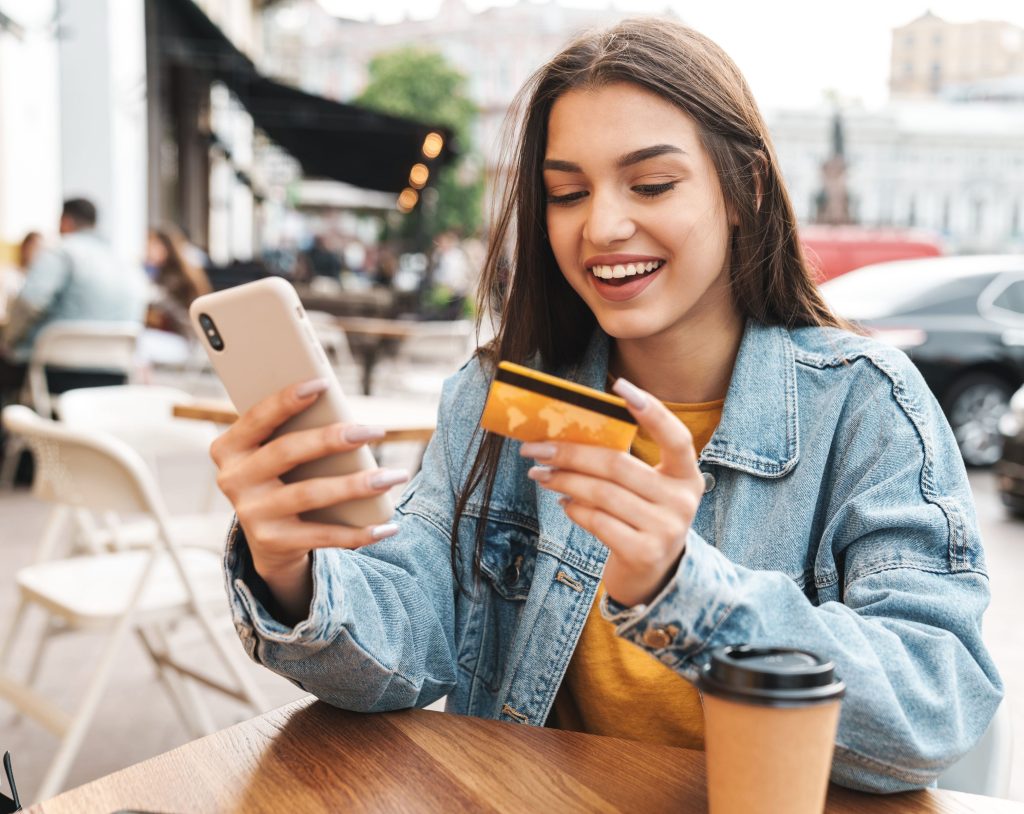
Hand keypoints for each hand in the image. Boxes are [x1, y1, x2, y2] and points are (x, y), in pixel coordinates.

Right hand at [209, 378, 405, 618]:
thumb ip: (294, 431)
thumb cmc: (283, 476)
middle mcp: (232, 480)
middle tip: (374, 430)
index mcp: (229, 448)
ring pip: (310, 494)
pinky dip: (359, 532)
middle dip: (333, 439)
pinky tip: (387, 526)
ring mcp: (251, 514)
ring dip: (356, 484)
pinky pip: (322, 536)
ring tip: (393, 475)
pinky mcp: (273, 543)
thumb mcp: (276, 452)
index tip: (322, 383)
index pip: (257, 418)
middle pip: (287, 452)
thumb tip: (343, 417)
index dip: (287, 399)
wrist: (269, 539)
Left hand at [522, 378, 704, 607]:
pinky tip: (563, 502)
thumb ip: (624, 464)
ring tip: (540, 473)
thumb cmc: (642, 519)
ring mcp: (665, 529)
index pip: (676, 437)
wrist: (654, 577)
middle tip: (535, 447)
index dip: (652, 411)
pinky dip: (574, 509)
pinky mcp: (644, 553)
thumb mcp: (647, 490)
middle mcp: (682, 500)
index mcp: (686, 476)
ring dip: (563, 480)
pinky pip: (598, 521)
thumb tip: (567, 435)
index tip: (621, 386)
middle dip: (571, 452)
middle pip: (619, 464)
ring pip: (602, 492)